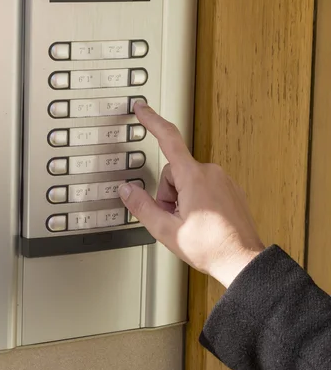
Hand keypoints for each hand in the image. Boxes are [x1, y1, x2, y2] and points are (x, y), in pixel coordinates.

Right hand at [118, 103, 263, 287]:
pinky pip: (205, 186)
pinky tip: (202, 222)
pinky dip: (197, 200)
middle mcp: (211, 172)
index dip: (152, 121)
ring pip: (189, 180)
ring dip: (182, 198)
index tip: (142, 108)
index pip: (168, 138)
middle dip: (167, 193)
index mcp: (194, 177)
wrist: (243, 260)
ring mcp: (223, 180)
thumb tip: (126, 190)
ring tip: (190, 224)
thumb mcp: (166, 230)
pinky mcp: (231, 190)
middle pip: (174, 171)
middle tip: (174, 219)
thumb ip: (141, 206)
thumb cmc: (211, 247)